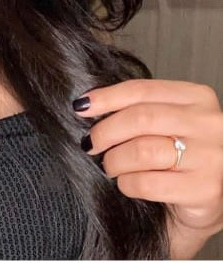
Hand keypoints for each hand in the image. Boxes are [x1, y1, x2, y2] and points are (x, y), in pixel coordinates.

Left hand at [72, 79, 222, 235]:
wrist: (209, 202)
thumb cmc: (181, 158)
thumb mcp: (166, 124)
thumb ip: (139, 108)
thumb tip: (89, 104)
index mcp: (197, 97)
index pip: (143, 89)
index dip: (107, 97)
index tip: (83, 106)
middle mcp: (209, 123)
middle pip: (140, 118)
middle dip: (106, 131)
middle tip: (91, 143)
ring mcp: (211, 157)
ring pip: (142, 151)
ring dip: (115, 160)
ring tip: (109, 165)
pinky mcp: (205, 190)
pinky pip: (148, 183)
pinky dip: (128, 183)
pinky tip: (127, 183)